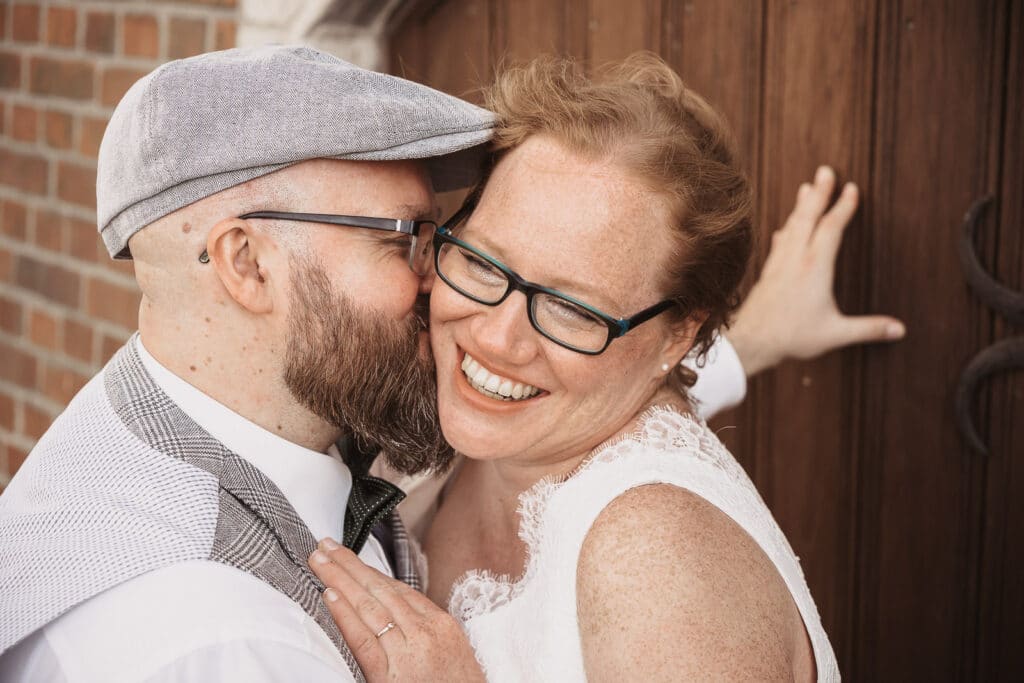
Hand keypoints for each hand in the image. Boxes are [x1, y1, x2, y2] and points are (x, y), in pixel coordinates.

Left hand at [309, 539, 485, 682]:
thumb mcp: (452, 652)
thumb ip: (425, 631)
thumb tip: (395, 616)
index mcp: (442, 624)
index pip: (399, 589)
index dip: (370, 571)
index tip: (348, 556)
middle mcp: (426, 632)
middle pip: (381, 589)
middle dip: (350, 565)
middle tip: (326, 546)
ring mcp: (409, 652)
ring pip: (369, 606)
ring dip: (340, 579)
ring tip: (320, 561)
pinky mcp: (391, 677)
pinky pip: (363, 639)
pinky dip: (345, 615)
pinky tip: (329, 596)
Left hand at [728, 165, 904, 375]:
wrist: (751, 341)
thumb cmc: (791, 336)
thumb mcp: (835, 334)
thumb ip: (868, 329)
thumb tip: (899, 330)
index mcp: (814, 267)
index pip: (831, 227)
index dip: (843, 206)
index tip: (851, 188)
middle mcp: (795, 258)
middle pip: (808, 217)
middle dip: (819, 192)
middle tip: (825, 170)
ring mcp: (779, 264)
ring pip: (791, 226)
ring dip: (800, 206)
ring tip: (805, 188)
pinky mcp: (768, 273)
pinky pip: (779, 243)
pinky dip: (786, 230)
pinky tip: (784, 227)